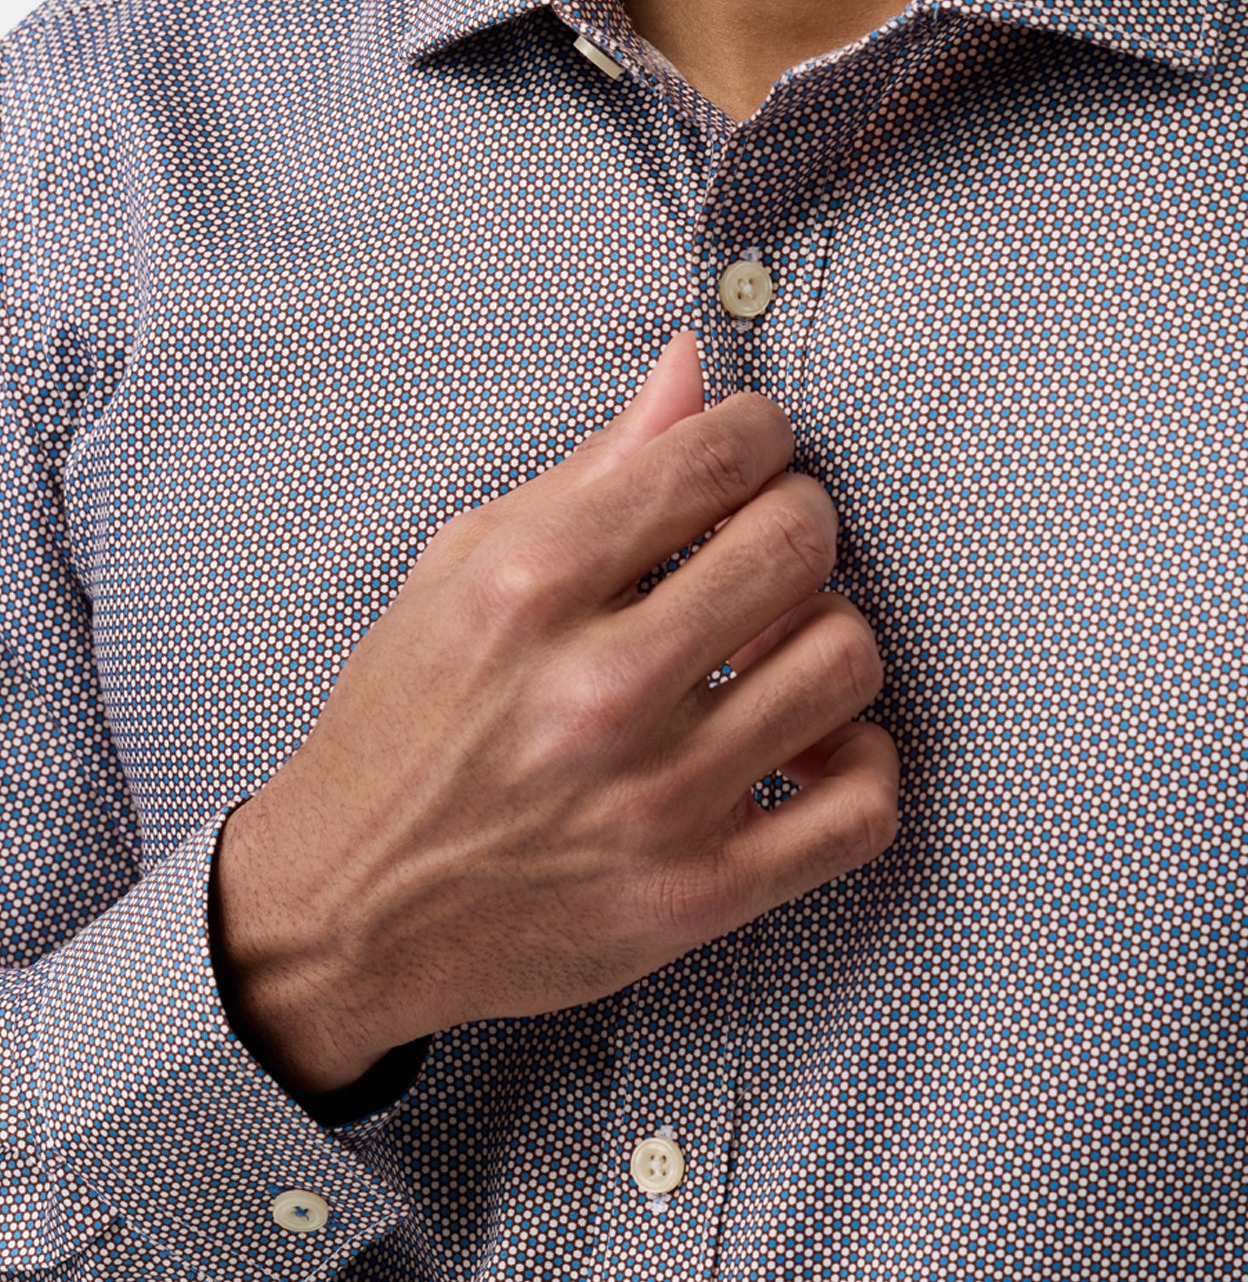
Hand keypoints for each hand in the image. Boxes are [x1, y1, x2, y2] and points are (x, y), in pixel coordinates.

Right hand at [212, 330, 900, 1093]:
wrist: (351, 912)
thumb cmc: (402, 733)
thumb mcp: (460, 574)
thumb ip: (590, 472)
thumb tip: (693, 368)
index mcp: (529, 591)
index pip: (714, 460)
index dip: (761, 434)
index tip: (755, 451)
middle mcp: (598, 691)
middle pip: (795, 548)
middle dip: (802, 521)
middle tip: (774, 540)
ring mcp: (656, 801)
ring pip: (844, 666)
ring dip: (828, 639)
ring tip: (781, 649)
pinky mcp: (698, 896)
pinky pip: (860, 815)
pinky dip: (862, 768)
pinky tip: (815, 751)